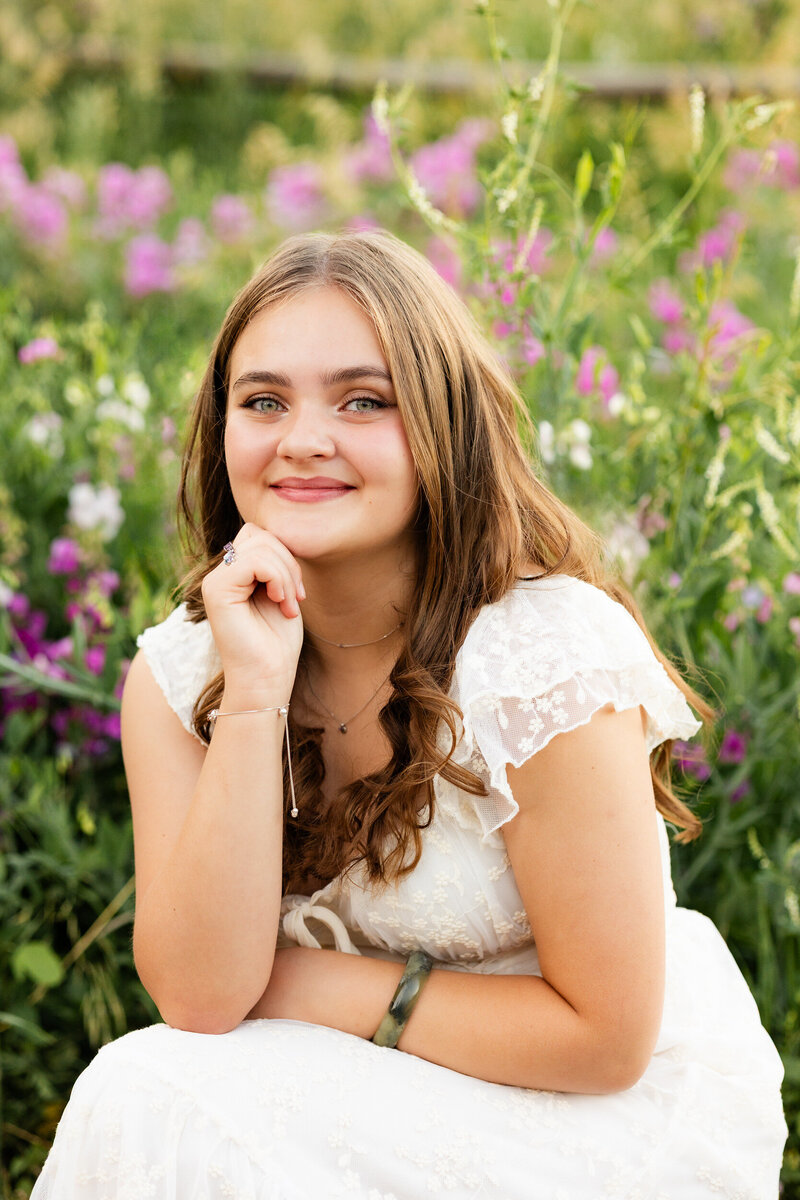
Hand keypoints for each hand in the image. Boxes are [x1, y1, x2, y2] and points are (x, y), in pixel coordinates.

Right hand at [200, 523, 304, 696]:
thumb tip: (281, 534)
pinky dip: (278, 578)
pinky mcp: (217, 590)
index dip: (285, 555)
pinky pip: (255, 561)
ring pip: (259, 545)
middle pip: (259, 534)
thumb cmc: (276, 644)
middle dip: (288, 562)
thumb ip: (276, 565)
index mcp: (233, 575)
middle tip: (298, 598)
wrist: (266, 680)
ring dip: (286, 574)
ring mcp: (215, 582)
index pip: (258, 536)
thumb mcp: (282, 594)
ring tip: (290, 604)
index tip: (298, 592)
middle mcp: (219, 575)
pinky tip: (281, 602)